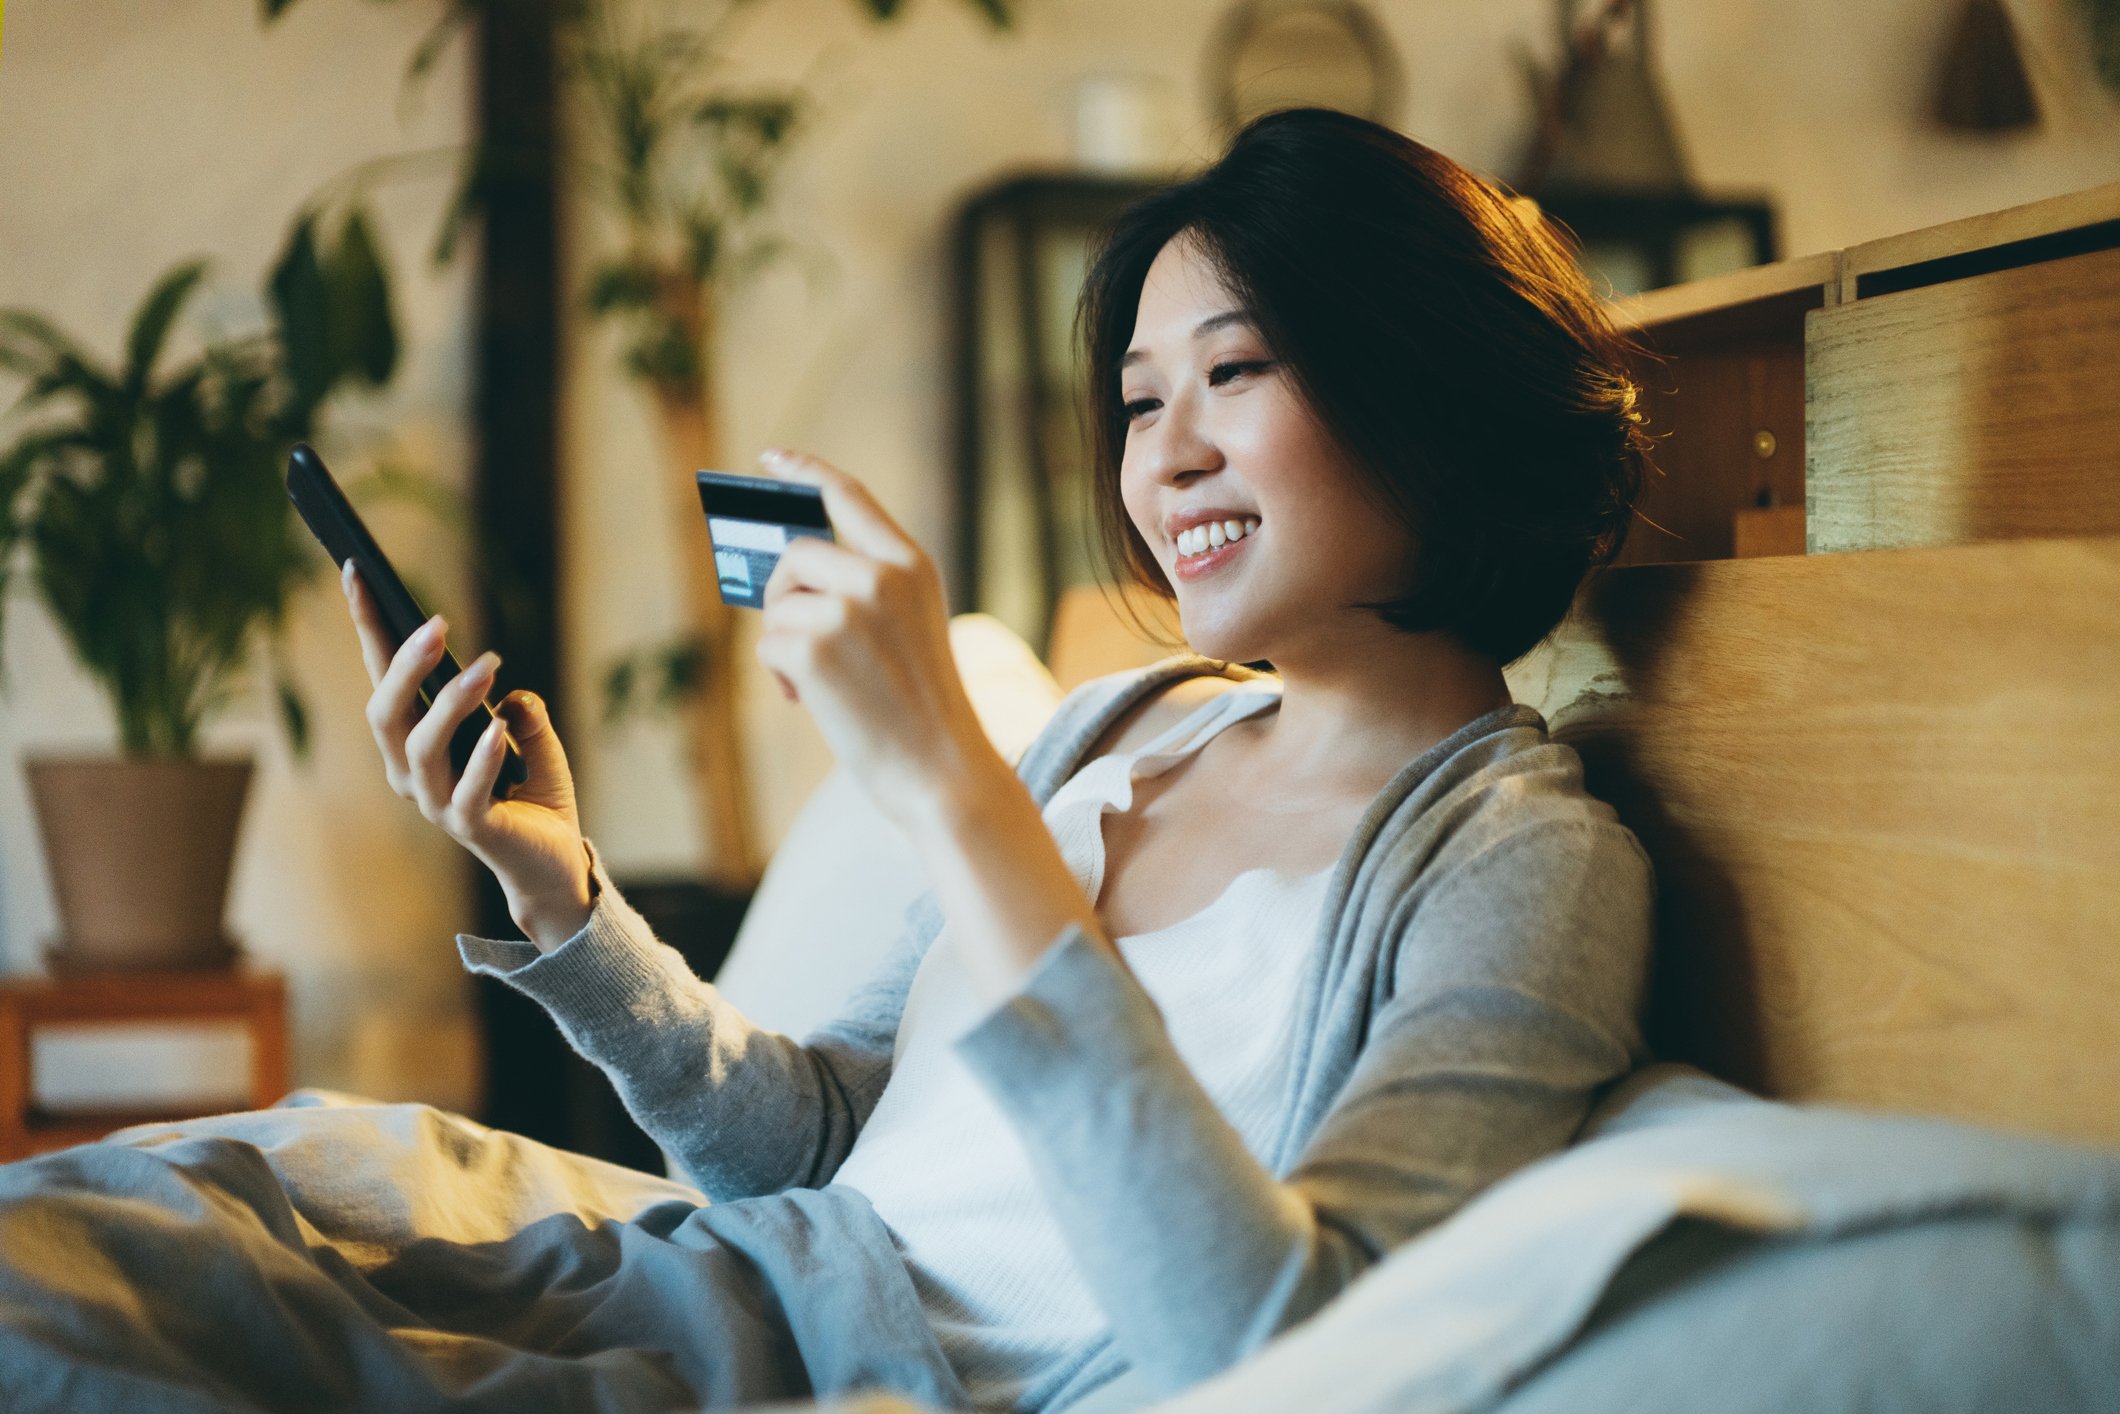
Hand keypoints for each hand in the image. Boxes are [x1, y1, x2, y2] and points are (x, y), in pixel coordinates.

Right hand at [342, 560, 594, 950]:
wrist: (553, 863)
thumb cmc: (535, 796)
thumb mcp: (532, 738)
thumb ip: (517, 709)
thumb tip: (510, 690)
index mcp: (415, 744)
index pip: (383, 678)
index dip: (369, 626)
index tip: (358, 572)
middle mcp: (412, 773)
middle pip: (386, 712)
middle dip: (404, 664)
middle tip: (438, 623)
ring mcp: (436, 803)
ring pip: (420, 746)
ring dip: (450, 702)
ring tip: (488, 667)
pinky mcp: (470, 828)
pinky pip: (466, 790)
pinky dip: (481, 755)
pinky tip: (500, 726)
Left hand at [754, 449, 1004, 833]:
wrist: (943, 772)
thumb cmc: (922, 709)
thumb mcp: (909, 627)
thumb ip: (862, 588)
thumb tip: (784, 573)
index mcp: (912, 566)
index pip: (848, 496)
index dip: (805, 471)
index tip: (771, 457)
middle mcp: (882, 577)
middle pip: (797, 554)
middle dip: (784, 596)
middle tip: (800, 642)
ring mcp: (848, 610)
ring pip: (778, 605)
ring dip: (784, 644)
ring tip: (818, 684)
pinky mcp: (814, 648)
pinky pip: (768, 645)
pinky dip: (780, 676)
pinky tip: (811, 702)